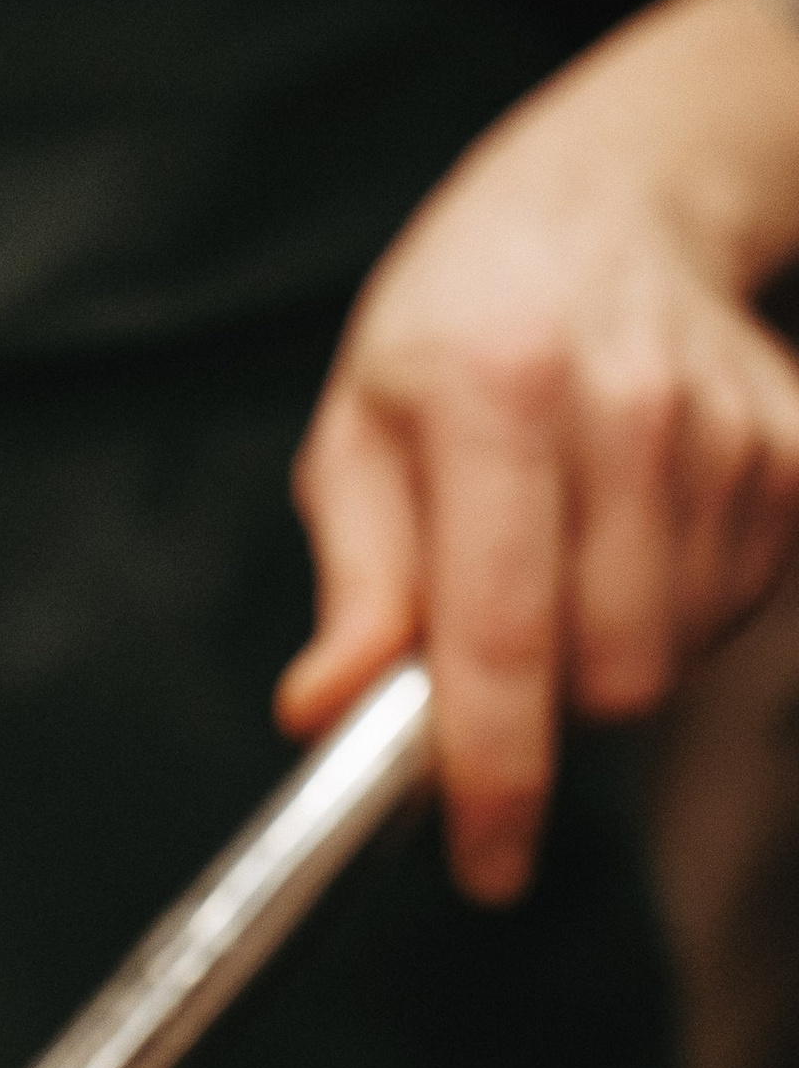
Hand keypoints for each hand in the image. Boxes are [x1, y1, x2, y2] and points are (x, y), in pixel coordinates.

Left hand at [278, 0, 798, 898]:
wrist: (608, 203)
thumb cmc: (457, 332)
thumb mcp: (361, 437)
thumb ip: (355, 585)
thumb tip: (328, 711)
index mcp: (494, 393)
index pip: (502, 633)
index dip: (495, 772)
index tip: (486, 864)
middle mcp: (629, 406)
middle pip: (613, 674)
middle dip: (547, 708)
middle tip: (499, 645)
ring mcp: (731, 429)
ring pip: (677, 654)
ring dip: (611, 653)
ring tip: (566, 556)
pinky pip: (741, 609)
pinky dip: (680, 609)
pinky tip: (637, 533)